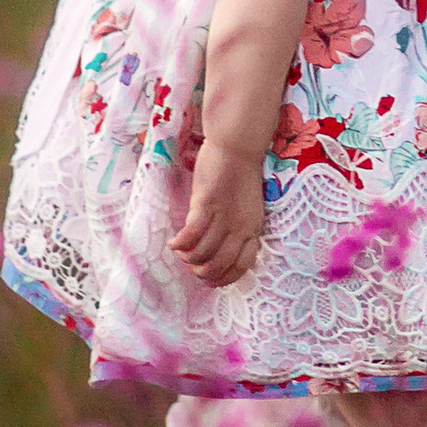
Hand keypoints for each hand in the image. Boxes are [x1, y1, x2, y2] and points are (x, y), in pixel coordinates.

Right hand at [170, 138, 265, 285]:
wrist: (238, 146)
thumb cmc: (240, 176)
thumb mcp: (245, 208)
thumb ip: (235, 228)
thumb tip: (215, 251)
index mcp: (254, 229)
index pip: (241, 266)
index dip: (223, 279)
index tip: (209, 280)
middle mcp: (241, 226)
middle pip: (220, 265)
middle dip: (201, 272)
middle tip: (190, 266)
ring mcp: (225, 216)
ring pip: (203, 253)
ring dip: (187, 258)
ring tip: (180, 252)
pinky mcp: (207, 203)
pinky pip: (191, 234)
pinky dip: (180, 244)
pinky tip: (173, 243)